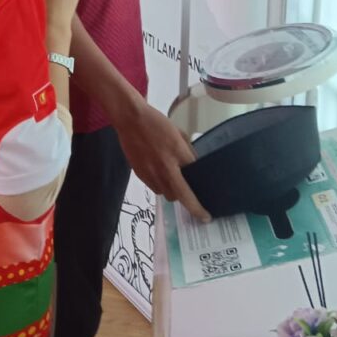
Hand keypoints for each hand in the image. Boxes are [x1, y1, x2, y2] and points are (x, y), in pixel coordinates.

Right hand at [116, 101, 210, 221]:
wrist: (130, 119)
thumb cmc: (157, 122)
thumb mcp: (179, 133)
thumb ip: (188, 152)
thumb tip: (194, 166)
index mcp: (178, 154)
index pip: (192, 187)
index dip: (199, 205)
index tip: (206, 217)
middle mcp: (165, 168)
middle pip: (179, 196)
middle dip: (185, 199)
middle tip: (189, 195)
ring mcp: (150, 173)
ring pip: (165, 194)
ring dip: (172, 191)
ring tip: (171, 178)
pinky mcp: (140, 174)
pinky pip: (153, 187)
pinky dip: (159, 184)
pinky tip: (158, 171)